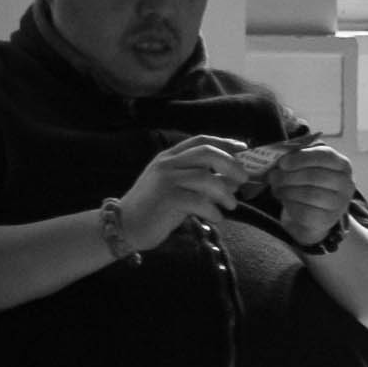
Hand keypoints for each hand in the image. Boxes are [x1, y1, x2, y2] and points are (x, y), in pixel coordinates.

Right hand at [113, 137, 256, 252]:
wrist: (124, 226)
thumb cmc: (156, 208)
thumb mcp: (178, 187)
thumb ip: (202, 180)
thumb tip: (234, 179)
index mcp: (169, 157)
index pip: (201, 140)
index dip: (225, 142)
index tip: (243, 149)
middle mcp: (167, 164)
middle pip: (207, 153)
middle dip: (231, 164)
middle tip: (243, 179)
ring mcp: (165, 180)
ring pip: (205, 177)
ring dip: (225, 192)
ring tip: (232, 206)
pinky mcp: (166, 199)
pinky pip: (198, 201)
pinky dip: (213, 210)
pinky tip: (217, 218)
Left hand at [264, 141, 357, 250]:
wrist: (317, 213)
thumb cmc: (312, 184)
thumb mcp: (310, 167)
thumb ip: (300, 159)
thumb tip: (281, 158)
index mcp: (343, 165)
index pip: (325, 156)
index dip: (301, 158)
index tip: (283, 162)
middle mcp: (346, 184)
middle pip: (315, 176)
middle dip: (289, 176)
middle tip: (274, 176)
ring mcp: (339, 204)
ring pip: (309, 194)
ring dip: (287, 190)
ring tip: (277, 188)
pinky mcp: (328, 220)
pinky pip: (305, 212)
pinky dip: (290, 205)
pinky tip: (285, 200)